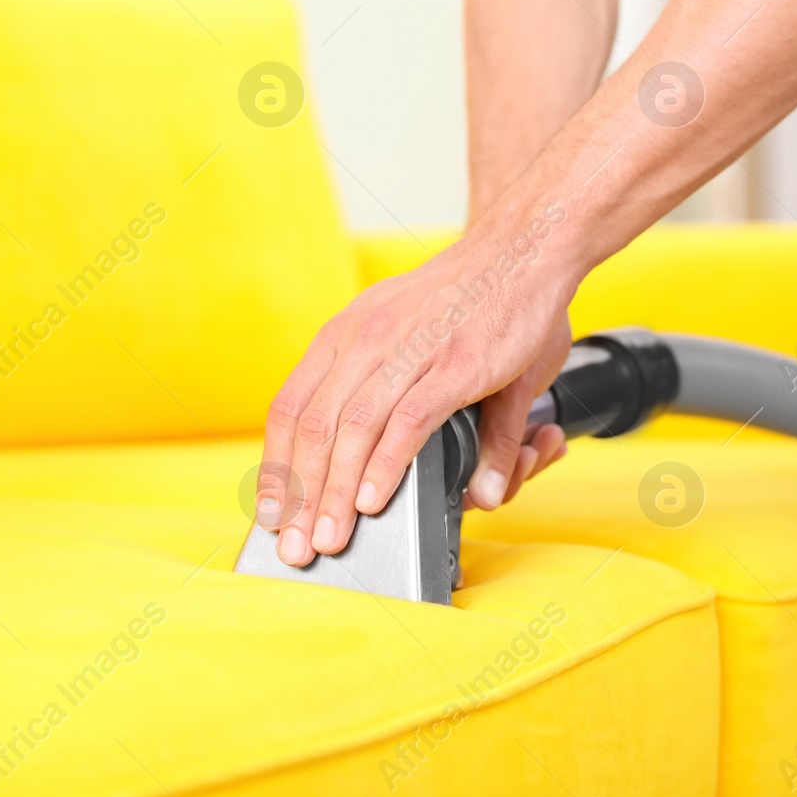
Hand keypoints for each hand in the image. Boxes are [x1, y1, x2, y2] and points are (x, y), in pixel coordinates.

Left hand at [256, 211, 577, 565]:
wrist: (523, 250)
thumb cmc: (471, 300)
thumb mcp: (413, 340)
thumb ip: (397, 402)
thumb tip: (400, 466)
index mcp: (347, 334)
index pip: (291, 406)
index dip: (277, 463)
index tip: (273, 511)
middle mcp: (366, 340)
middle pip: (313, 427)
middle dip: (300, 495)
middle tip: (296, 546)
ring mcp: (409, 351)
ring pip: (352, 430)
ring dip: (336, 492)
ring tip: (330, 537)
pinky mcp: (454, 365)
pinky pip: (407, 422)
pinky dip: (385, 465)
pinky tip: (373, 500)